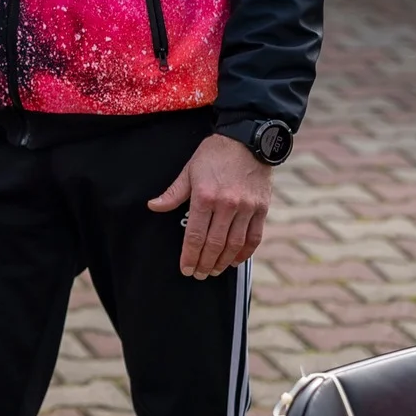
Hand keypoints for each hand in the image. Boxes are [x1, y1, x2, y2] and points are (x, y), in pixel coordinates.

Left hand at [148, 134, 273, 278]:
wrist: (247, 140)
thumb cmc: (213, 155)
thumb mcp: (188, 170)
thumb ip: (173, 193)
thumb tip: (153, 206)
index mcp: (205, 196)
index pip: (196, 235)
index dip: (190, 255)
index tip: (185, 268)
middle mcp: (227, 205)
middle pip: (215, 243)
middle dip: (205, 263)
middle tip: (198, 275)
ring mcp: (247, 208)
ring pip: (235, 244)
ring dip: (223, 261)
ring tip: (213, 271)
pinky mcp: (262, 209)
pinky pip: (254, 237)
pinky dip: (245, 252)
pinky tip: (235, 260)